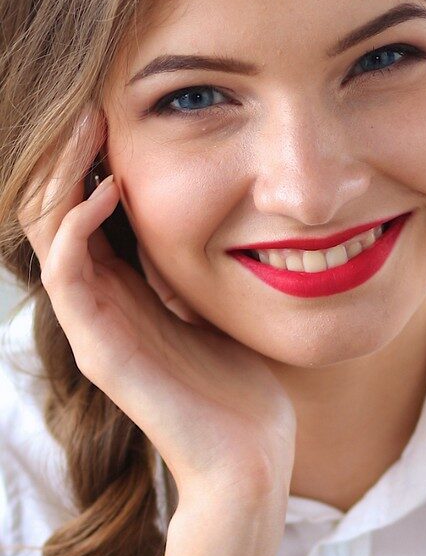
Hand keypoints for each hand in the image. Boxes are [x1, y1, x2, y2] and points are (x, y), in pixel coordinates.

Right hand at [17, 107, 297, 510]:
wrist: (251, 457)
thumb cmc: (245, 384)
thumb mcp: (222, 298)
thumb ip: (206, 255)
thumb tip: (233, 198)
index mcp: (120, 287)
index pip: (77, 202)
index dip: (86, 152)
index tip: (112, 102)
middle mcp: (95, 301)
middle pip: (49, 205)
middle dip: (65, 149)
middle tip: (89, 98)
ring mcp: (91, 324)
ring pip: (44, 229)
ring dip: (61, 172)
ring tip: (87, 124)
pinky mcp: (99, 348)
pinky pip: (66, 270)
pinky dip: (78, 223)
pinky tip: (108, 188)